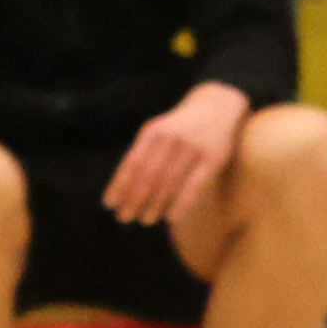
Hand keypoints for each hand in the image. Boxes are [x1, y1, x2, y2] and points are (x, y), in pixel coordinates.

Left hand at [106, 83, 246, 223]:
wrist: (216, 107)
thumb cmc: (179, 128)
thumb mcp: (158, 131)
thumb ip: (142, 154)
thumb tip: (120, 189)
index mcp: (154, 131)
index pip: (133, 163)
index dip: (120, 185)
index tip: (110, 204)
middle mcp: (172, 138)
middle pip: (149, 176)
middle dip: (134, 199)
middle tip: (124, 217)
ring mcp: (194, 148)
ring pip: (169, 183)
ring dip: (155, 205)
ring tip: (145, 220)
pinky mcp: (213, 159)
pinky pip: (194, 186)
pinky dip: (182, 203)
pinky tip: (171, 218)